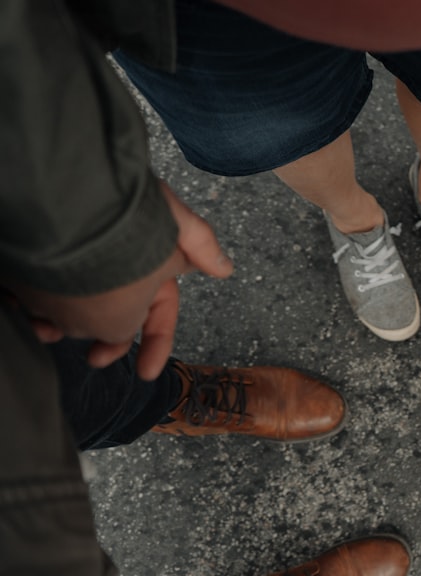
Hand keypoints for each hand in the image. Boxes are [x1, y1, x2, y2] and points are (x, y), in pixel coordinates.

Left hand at [15, 181, 233, 379]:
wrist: (64, 186)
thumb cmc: (121, 201)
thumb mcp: (172, 223)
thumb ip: (201, 246)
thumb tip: (225, 269)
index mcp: (150, 266)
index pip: (159, 313)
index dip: (157, 344)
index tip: (146, 373)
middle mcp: (114, 268)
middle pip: (114, 317)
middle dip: (104, 340)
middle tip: (93, 358)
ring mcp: (74, 266)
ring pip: (71, 310)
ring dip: (61, 325)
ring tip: (46, 327)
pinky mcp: (38, 260)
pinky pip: (34, 291)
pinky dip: (28, 303)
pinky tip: (22, 305)